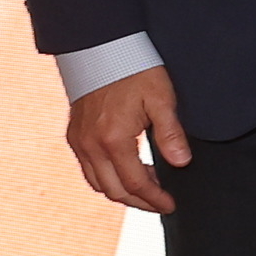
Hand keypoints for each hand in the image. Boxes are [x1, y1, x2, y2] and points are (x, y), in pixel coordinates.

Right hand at [66, 65, 187, 212]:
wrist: (101, 49)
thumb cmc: (134, 70)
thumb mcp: (161, 98)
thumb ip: (170, 133)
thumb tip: (182, 163)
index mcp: (113, 139)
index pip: (135, 183)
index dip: (155, 198)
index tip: (171, 205)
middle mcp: (90, 145)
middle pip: (113, 190)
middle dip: (139, 202)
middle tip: (162, 204)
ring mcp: (78, 142)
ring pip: (97, 183)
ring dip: (122, 193)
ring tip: (148, 192)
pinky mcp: (74, 136)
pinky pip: (88, 170)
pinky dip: (107, 180)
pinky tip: (126, 174)